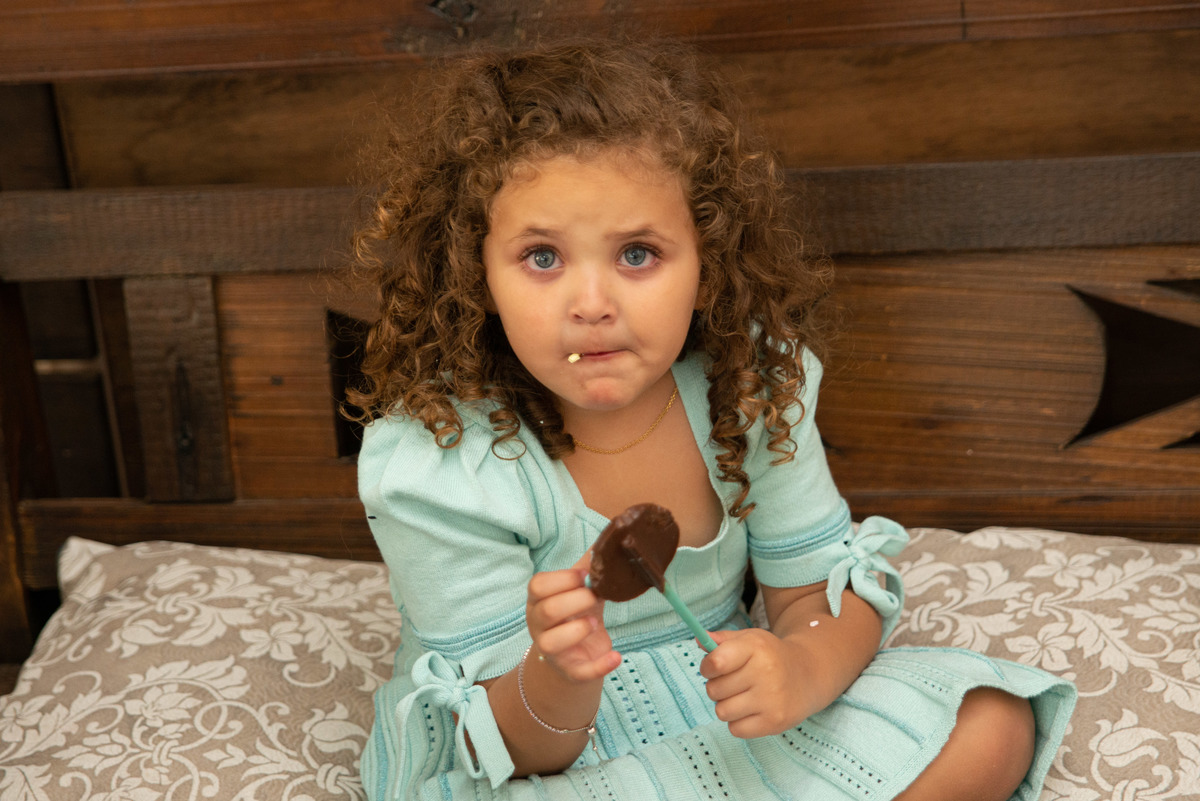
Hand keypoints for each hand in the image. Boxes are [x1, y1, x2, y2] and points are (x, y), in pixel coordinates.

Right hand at [525, 552, 620, 682]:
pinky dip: (599, 666)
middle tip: (595, 597)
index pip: (537, 586)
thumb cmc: (575, 614)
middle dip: (575, 601)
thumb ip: (586, 568)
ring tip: (595, 623)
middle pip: (547, 611)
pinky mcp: (569, 671)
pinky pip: (579, 672)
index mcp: (539, 600)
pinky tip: (616, 656)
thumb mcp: (578, 590)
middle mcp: (538, 625)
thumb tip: (605, 539)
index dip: (561, 579)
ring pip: (551, 643)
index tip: (584, 576)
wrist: (577, 655)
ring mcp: (551, 650)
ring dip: (578, 630)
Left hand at [699, 628, 811, 738]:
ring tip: (742, 697)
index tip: (713, 668)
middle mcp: (765, 672)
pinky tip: (752, 710)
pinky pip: (735, 729)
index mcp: (755, 647)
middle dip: (717, 687)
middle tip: (733, 683)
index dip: (707, 667)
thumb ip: (722, 640)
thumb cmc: (770, 655)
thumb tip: (699, 639)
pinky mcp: (775, 722)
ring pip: (722, 711)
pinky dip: (739, 722)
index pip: (715, 663)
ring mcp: (771, 699)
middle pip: (714, 690)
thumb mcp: (750, 639)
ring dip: (727, 706)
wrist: (809, 674)